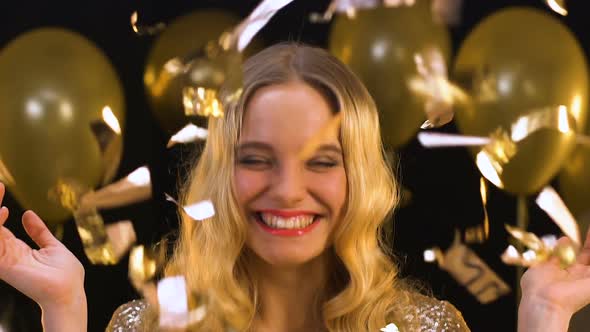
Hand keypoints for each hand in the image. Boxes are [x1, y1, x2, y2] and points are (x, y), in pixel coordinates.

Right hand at [0, 182, 84, 308]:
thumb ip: (38, 231)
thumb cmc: (65, 274)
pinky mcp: (5, 266)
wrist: (70, 292)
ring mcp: (4, 260)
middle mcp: (6, 253)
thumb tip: (27, 214)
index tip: (0, 187)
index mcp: (16, 249)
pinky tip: (0, 213)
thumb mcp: (51, 245)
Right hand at [518, 229, 589, 330]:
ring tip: (570, 237)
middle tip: (589, 230)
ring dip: (569, 244)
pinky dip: (554, 246)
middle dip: (587, 242)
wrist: (545, 303)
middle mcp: (574, 273)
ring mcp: (558, 269)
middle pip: (583, 254)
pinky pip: (550, 252)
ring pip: (566, 252)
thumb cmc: (572, 296)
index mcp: (586, 278)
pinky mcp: (543, 266)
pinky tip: (561, 240)